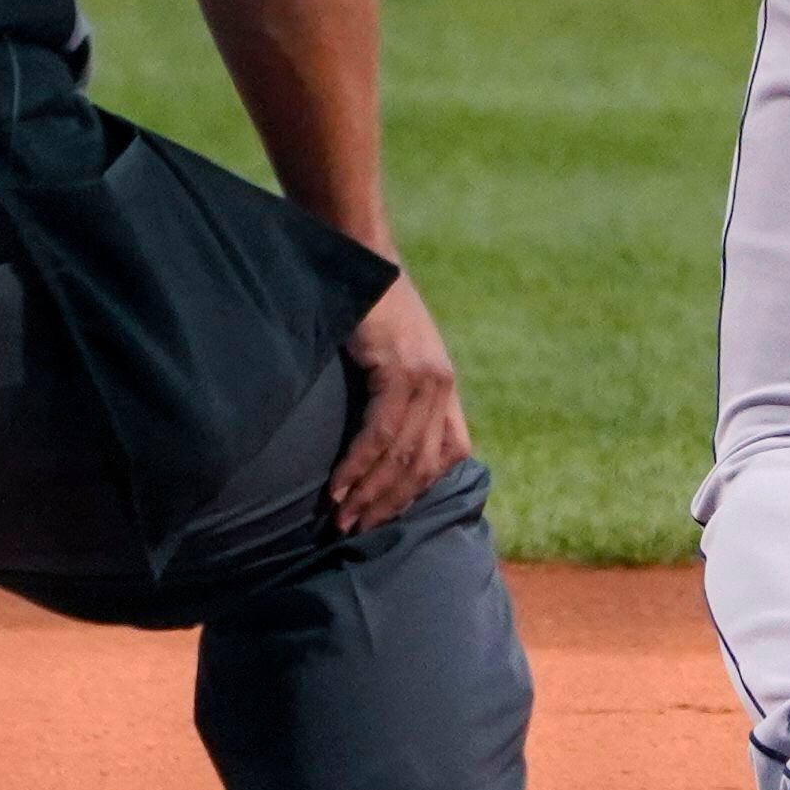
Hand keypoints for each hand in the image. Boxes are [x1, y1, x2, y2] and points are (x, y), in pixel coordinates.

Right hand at [325, 275, 473, 534]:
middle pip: (424, 465)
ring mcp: (426, 378)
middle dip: (389, 504)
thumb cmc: (365, 307)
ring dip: (369, 494)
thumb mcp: (393, 356)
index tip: (389, 515)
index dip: (421, 491)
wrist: (358, 257)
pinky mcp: (399, 371)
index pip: (451, 454)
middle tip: (356, 532)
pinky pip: (380, 433)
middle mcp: (443, 386)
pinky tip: (338, 488)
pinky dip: (358, 466)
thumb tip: (376, 444)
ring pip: (402, 456)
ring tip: (341, 519)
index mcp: (445, 386)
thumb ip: (395, 396)